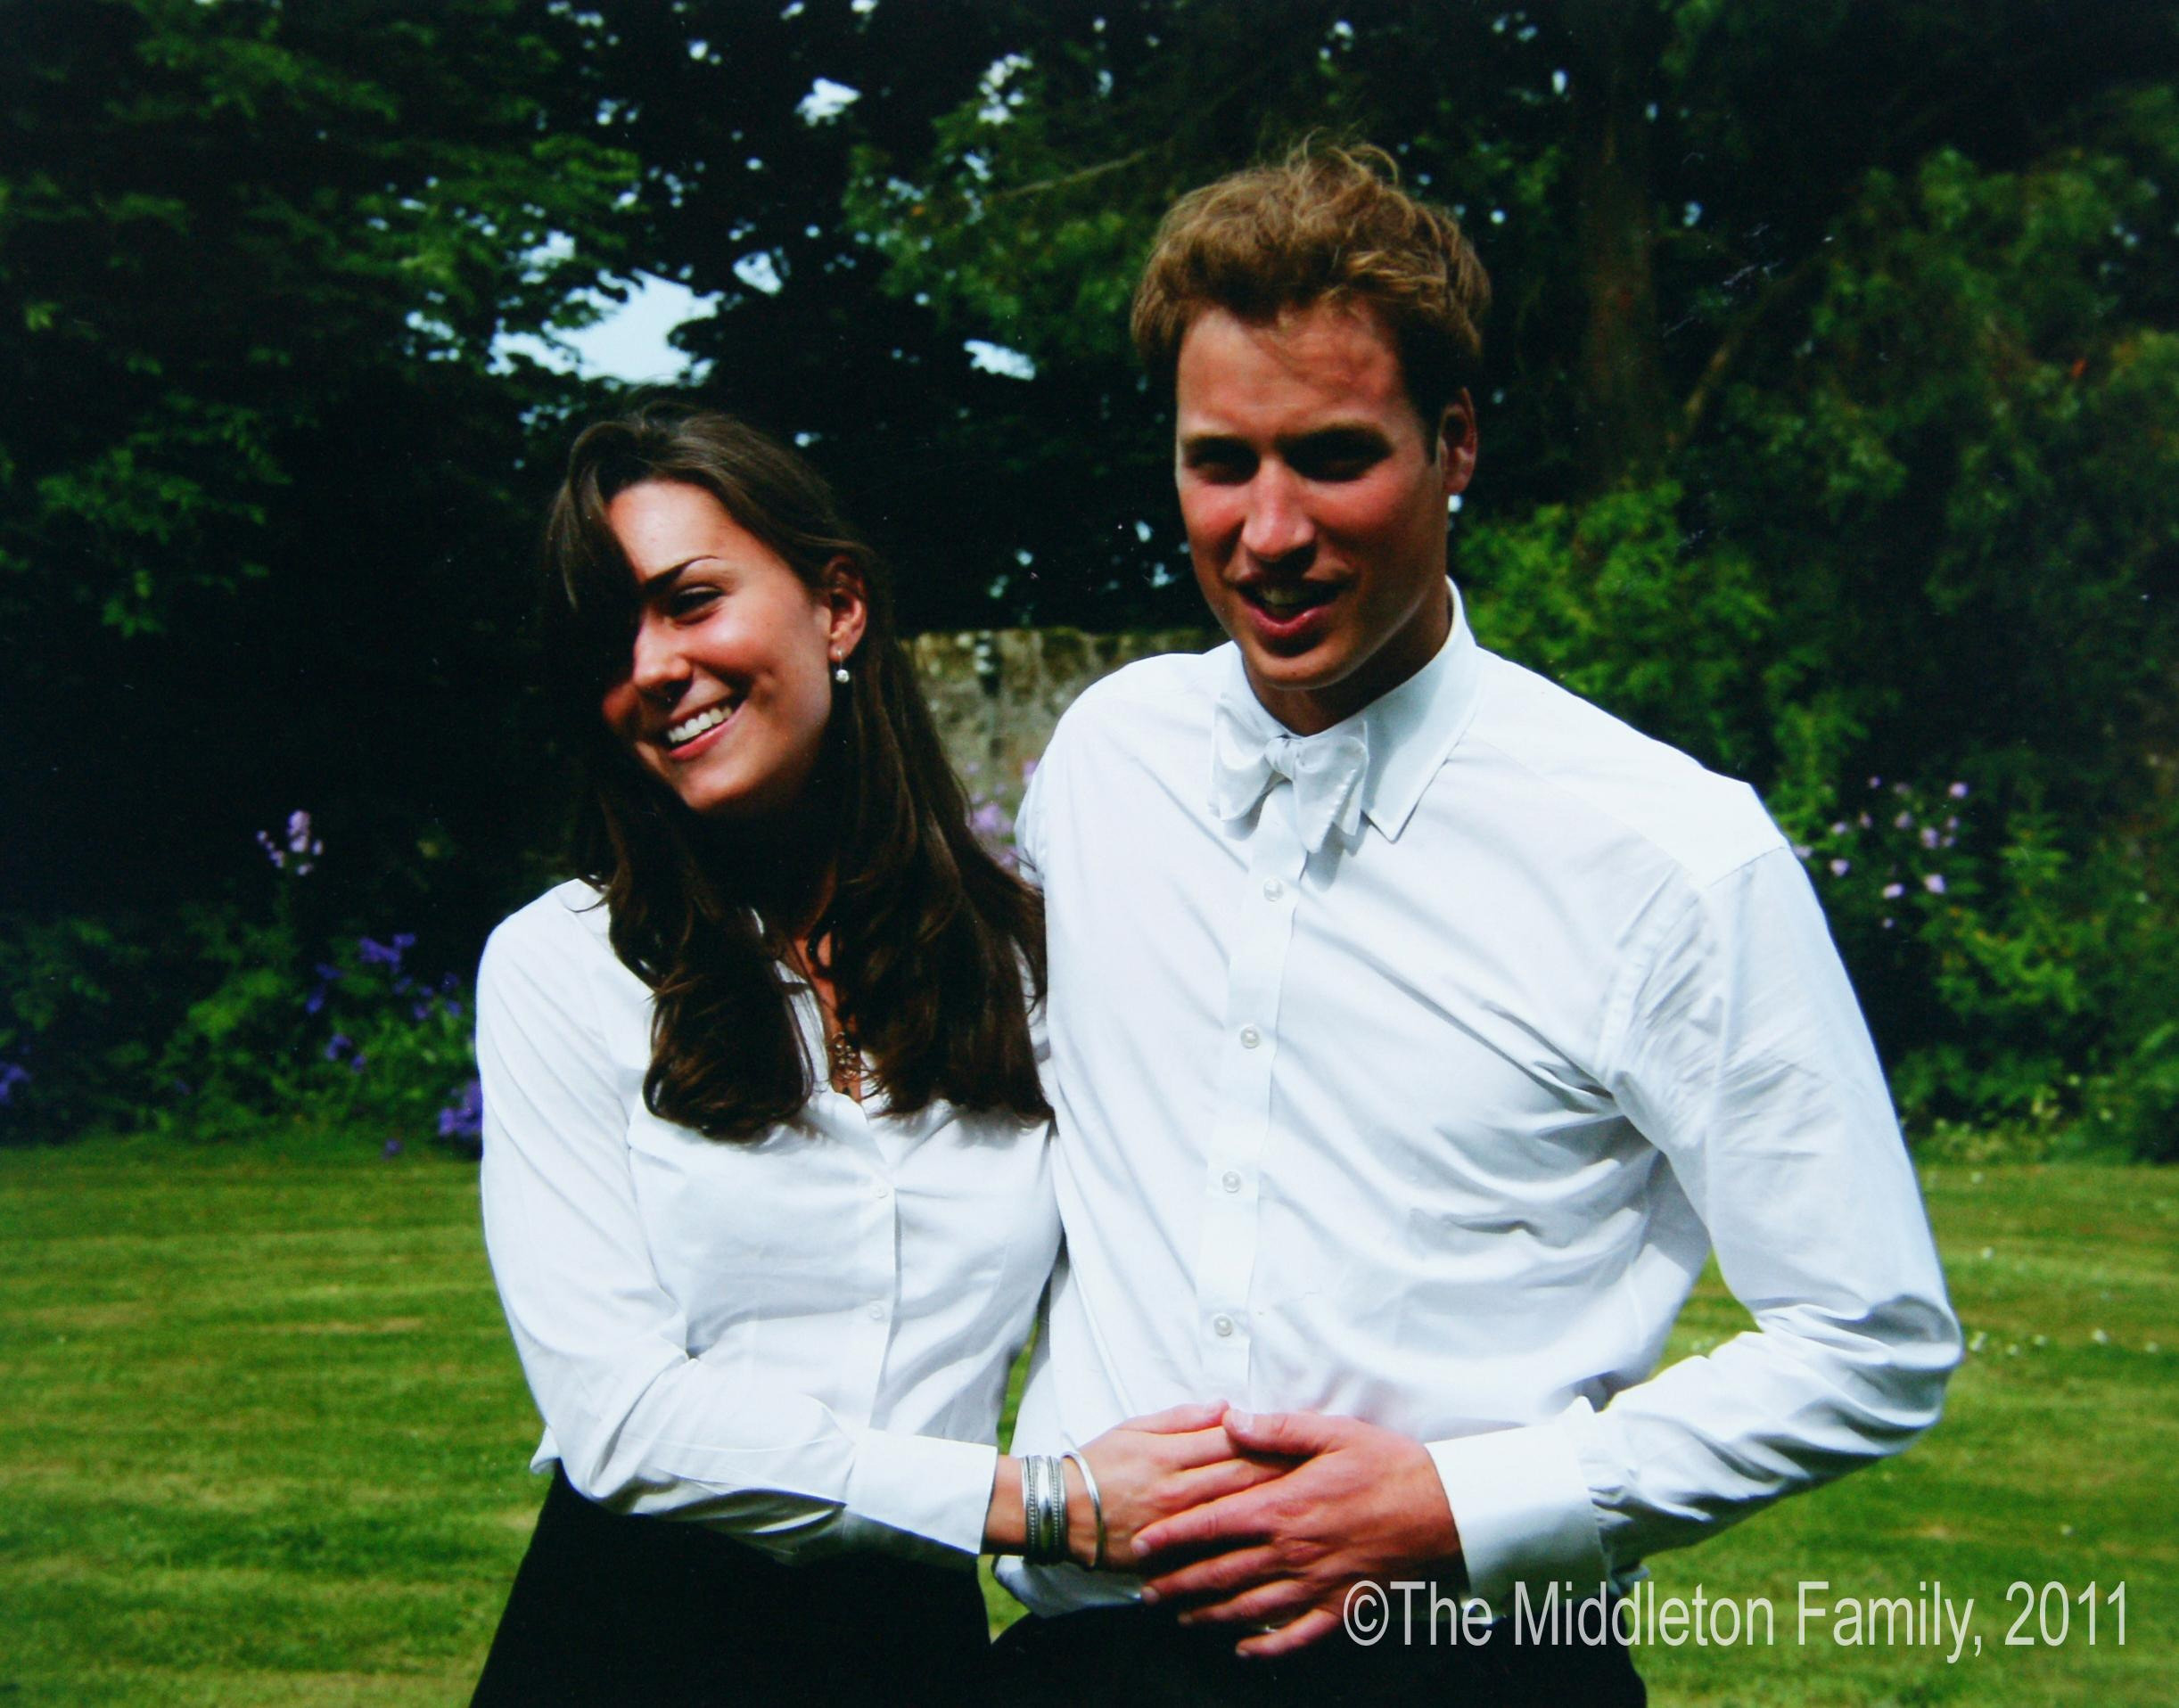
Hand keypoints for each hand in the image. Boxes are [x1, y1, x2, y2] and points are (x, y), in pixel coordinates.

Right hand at [1071, 1402, 1291, 1567]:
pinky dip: (1245, 1552)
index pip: (1232, 1443)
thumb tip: (1227, 1407)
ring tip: (1311, 1508)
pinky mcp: (1170, 1557)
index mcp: (1171, 1454)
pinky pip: (1214, 1555)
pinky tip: (1275, 1550)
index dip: (1271, 1440)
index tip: (1303, 1439)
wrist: (1062, 1511)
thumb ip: (1182, 1419)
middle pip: (1242, 1480)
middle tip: (1323, 1473)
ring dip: (1273, 1511)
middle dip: (1285, 1475)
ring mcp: (1177, 1528)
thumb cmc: (1099, 1463)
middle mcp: (1179, 1490)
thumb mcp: (1136, 1427)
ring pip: (1235, 1518)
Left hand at [1131, 1410, 1460, 1658]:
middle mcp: (1292, 1551)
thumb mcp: (1330, 1432)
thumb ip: (1275, 1429)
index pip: (1214, 1525)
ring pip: (1251, 1608)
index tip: (1144, 1545)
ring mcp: (1316, 1583)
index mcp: (1284, 1507)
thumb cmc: (1386, 1464)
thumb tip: (1229, 1421)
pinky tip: (1246, 1650)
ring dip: (1211, 1615)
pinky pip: (1298, 1635)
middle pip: (1222, 1573)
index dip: (1174, 1536)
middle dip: (1180, 1584)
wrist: (1441, 1507)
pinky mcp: (1342, 1605)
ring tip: (1183, 1617)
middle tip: (1147, 1591)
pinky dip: (1269, 1647)